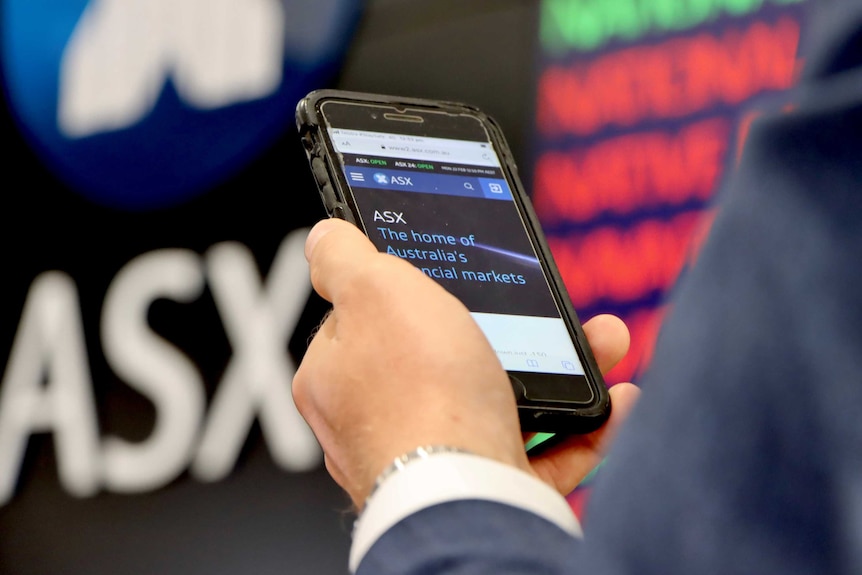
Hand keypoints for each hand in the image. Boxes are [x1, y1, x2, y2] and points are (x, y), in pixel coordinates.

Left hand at [293, 218, 638, 507]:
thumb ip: (344, 257)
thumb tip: (326, 236)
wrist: (466, 491)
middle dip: (509, 322)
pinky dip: (578, 425)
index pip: (371, 318)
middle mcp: (381, 418)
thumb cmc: (418, 391)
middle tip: (544, 304)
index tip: (456, 277)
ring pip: (501, 397)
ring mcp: (433, 453)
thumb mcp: (374, 289)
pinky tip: (611, 403)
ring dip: (561, 366)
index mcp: (341, 374)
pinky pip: (538, 450)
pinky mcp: (483, 484)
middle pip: (447, 354)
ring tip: (601, 343)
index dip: (414, 290)